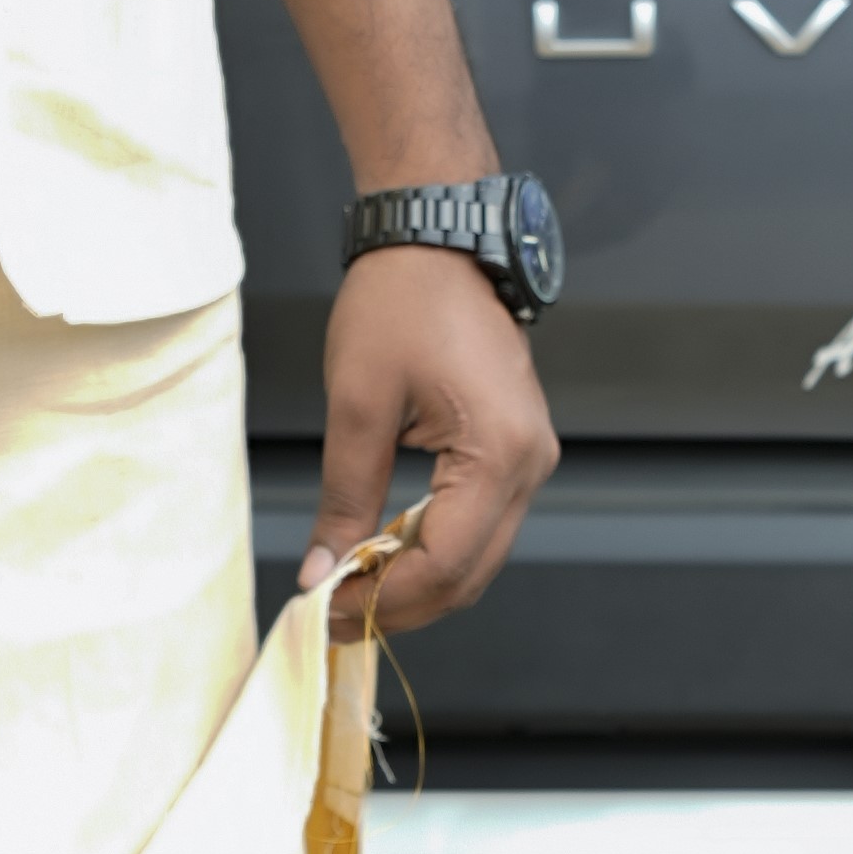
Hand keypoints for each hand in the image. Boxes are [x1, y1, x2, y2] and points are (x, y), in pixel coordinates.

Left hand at [304, 246, 557, 638]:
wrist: (436, 242)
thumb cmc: (399, 304)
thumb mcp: (357, 405)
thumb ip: (344, 498)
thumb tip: (322, 573)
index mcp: (498, 453)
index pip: (445, 563)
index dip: (386, 600)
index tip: (327, 610)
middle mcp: (530, 463)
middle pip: (470, 573)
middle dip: (402, 603)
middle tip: (333, 610)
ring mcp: (530, 456)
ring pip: (479, 555)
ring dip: (418, 579)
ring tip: (352, 582)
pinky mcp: (516, 448)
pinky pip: (481, 521)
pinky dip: (434, 546)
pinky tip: (385, 547)